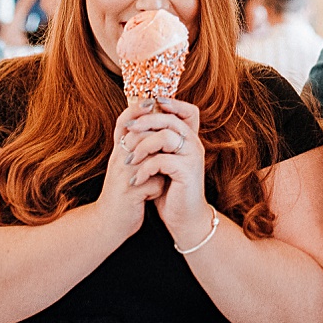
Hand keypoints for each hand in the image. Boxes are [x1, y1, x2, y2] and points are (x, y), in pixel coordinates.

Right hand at [94, 101, 166, 239]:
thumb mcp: (127, 168)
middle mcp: (118, 161)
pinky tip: (155, 196)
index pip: (124, 123)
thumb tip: (156, 130)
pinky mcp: (130, 194)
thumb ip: (137, 150)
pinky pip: (153, 184)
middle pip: (137, 136)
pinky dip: (159, 189)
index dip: (135, 110)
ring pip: (149, 159)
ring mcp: (123, 177)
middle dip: (155, 134)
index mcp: (118, 153)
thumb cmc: (124, 193)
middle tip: (171, 132)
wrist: (108, 224)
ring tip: (166, 173)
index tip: (151, 100)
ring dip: (161, 166)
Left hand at [122, 97, 210, 245]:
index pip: (188, 110)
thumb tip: (134, 120)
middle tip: (127, 129)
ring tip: (129, 160)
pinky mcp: (188, 172)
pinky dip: (145, 168)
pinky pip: (162, 160)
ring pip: (166, 136)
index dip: (171, 103)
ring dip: (142, 146)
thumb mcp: (160, 161)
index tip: (148, 103)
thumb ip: (154, 142)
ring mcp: (193, 157)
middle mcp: (194, 144)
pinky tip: (137, 179)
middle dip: (145, 121)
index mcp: (189, 139)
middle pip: (171, 119)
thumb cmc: (170, 189)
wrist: (184, 219)